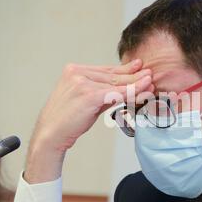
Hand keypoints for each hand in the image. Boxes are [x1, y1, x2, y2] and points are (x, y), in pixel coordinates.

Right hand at [25, 59, 152, 182]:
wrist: (51, 134)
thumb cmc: (67, 120)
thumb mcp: (86, 101)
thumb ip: (103, 93)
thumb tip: (124, 90)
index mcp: (74, 70)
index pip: (105, 70)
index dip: (124, 70)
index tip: (139, 67)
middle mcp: (77, 73)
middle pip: (112, 75)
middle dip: (133, 76)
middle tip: (150, 75)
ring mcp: (82, 82)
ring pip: (116, 84)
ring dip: (135, 84)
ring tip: (150, 84)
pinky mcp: (88, 95)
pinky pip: (115, 94)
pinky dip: (130, 94)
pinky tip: (141, 94)